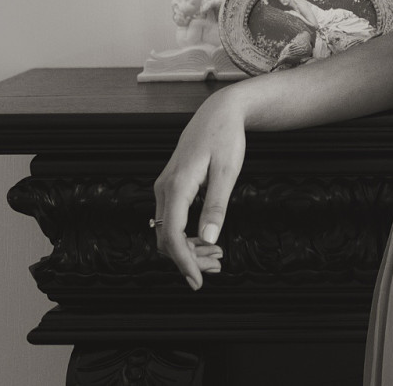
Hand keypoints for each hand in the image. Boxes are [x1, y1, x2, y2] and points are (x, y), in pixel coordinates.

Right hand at [152, 92, 246, 289]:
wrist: (219, 112)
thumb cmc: (225, 137)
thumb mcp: (228, 171)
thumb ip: (216, 205)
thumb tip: (208, 239)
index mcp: (177, 186)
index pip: (172, 234)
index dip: (183, 261)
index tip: (197, 279)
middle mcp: (165, 189)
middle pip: (167, 237)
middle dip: (188, 258)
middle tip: (215, 269)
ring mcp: (165, 188)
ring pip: (168, 230)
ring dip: (188, 249)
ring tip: (216, 258)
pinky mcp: (172, 188)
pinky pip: (172, 219)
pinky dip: (187, 234)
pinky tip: (206, 240)